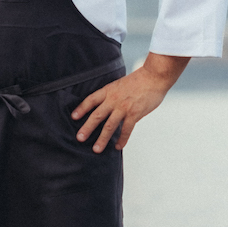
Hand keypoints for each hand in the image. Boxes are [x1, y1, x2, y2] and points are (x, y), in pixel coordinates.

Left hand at [71, 53, 190, 151]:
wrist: (154, 77)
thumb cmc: (139, 80)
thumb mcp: (120, 84)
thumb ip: (113, 95)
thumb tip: (106, 106)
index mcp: (109, 90)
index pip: (91, 100)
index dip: (81, 108)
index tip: (73, 117)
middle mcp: (114, 99)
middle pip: (97, 115)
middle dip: (87, 128)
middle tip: (80, 138)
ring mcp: (124, 107)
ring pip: (110, 126)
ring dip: (102, 138)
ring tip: (96, 149)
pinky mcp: (135, 113)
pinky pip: (126, 129)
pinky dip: (122, 139)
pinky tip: (118, 146)